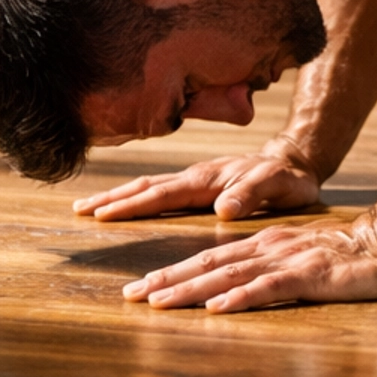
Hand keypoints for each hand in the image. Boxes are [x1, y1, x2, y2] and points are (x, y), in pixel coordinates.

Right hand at [72, 151, 322, 222]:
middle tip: (78, 210)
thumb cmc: (290, 179)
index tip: (101, 214)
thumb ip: (252, 193)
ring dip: (120, 196)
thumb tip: (222, 209)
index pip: (163, 193)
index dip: (132, 205)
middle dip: (112, 199)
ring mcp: (197, 178)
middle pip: (147, 187)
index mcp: (209, 179)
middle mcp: (197, 176)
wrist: (299, 162)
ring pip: (151, 187)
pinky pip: (162, 190)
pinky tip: (125, 204)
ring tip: (89, 207)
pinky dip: (138, 197)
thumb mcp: (279, 187)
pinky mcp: (200, 184)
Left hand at [122, 212, 376, 311]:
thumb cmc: (349, 260)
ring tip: (158, 302)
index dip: (173, 273)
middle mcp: (270, 248)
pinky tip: (217, 309)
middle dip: (167, 280)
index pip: (210, 260)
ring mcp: (289, 260)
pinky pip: (270, 288)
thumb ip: (269, 276)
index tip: (139, 289)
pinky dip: (241, 297)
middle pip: (209, 264)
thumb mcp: (301, 264)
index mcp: (266, 245)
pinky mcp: (311, 276)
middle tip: (130, 296)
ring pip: (230, 274)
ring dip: (191, 289)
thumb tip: (230, 297)